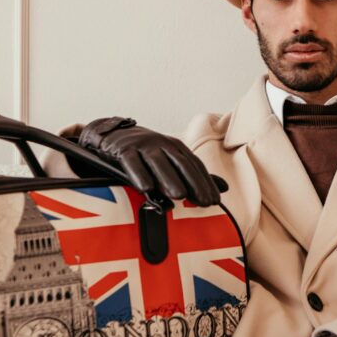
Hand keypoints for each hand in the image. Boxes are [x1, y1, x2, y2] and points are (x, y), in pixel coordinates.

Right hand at [77, 116, 220, 206]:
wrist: (112, 134)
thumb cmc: (145, 153)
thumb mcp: (170, 159)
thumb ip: (193, 174)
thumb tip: (224, 188)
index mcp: (175, 147)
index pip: (194, 165)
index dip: (205, 182)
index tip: (214, 200)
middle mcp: (161, 144)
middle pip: (180, 163)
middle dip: (193, 183)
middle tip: (203, 202)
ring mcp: (142, 146)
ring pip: (157, 162)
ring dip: (168, 179)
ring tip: (179, 196)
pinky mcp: (123, 150)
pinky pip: (131, 162)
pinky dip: (138, 174)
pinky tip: (146, 187)